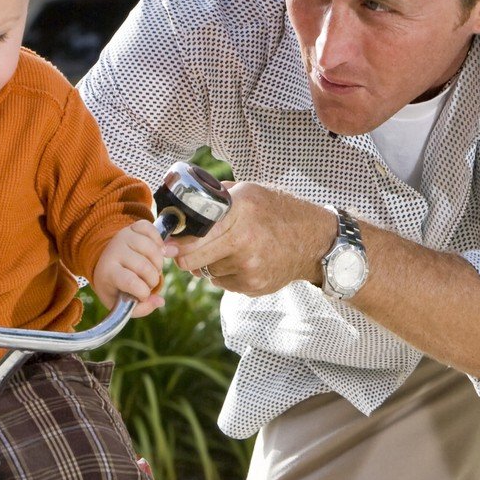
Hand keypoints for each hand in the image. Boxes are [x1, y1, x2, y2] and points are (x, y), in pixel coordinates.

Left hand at [90, 220, 166, 317]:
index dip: (143, 292)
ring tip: (153, 269)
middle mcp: (114, 251)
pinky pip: (152, 230)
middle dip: (153, 280)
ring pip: (152, 249)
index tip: (143, 295)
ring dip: (158, 264)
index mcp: (107, 272)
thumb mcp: (120, 303)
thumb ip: (140, 309)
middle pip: (144, 266)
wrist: (106, 262)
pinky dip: (159, 243)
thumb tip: (160, 301)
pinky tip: (156, 252)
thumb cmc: (115, 286)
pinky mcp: (132, 227)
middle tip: (149, 283)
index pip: (130, 281)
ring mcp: (124, 237)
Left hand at [171, 181, 335, 296]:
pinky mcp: (254, 286)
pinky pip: (224, 283)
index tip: (165, 245)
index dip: (174, 244)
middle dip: (184, 257)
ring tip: (227, 250)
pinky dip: (226, 274)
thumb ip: (216, 198)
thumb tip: (183, 205)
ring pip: (208, 273)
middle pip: (192, 262)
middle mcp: (242, 243)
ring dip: (210, 264)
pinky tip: (242, 261)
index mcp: (238, 214)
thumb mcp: (249, 192)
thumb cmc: (278, 211)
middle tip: (183, 251)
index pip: (191, 239)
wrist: (313, 240)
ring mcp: (249, 268)